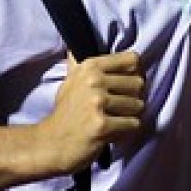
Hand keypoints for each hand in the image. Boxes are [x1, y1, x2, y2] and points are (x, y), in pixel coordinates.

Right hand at [36, 51, 144, 175]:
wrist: (51, 143)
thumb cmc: (65, 113)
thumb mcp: (70, 81)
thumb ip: (81, 65)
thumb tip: (76, 47)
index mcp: (89, 66)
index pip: (132, 59)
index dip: (134, 73)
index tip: (126, 84)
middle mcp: (94, 81)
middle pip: (139, 83)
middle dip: (133, 98)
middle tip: (119, 108)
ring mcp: (97, 102)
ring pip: (138, 105)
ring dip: (130, 116)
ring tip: (115, 120)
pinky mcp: (102, 125)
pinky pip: (133, 124)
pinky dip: (127, 131)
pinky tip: (113, 132)